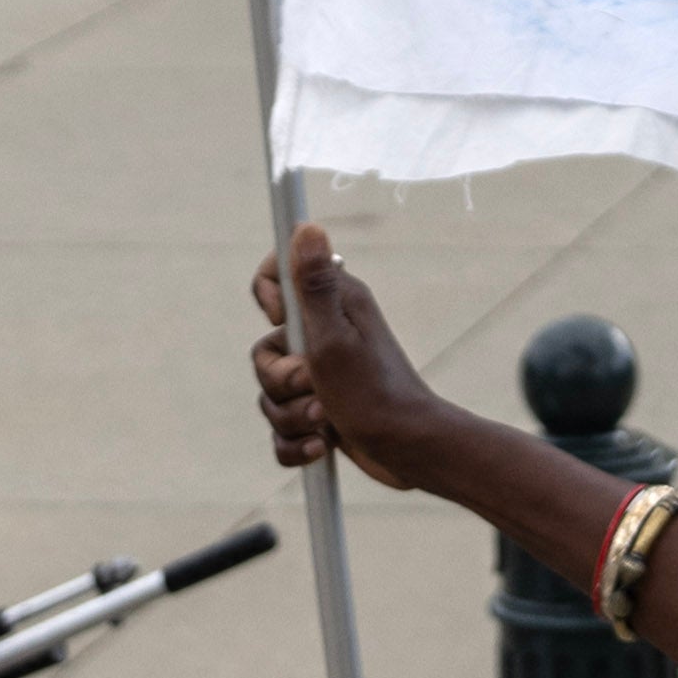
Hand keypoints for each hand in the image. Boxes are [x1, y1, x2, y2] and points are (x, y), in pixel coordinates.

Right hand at [252, 222, 446, 479]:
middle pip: (265, 351)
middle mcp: (326, 334)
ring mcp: (322, 375)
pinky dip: (295, 444)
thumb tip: (307, 225)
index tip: (283, 321)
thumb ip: (313, 286)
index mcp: (333, 304)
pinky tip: (322, 447)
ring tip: (325, 421)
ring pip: (271, 395)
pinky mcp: (320, 411)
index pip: (276, 277)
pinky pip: (282, 429)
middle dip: (281, 380)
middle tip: (315, 386)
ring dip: (293, 417)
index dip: (269, 298)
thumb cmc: (375, 394)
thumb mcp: (334, 338)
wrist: (411, 452)